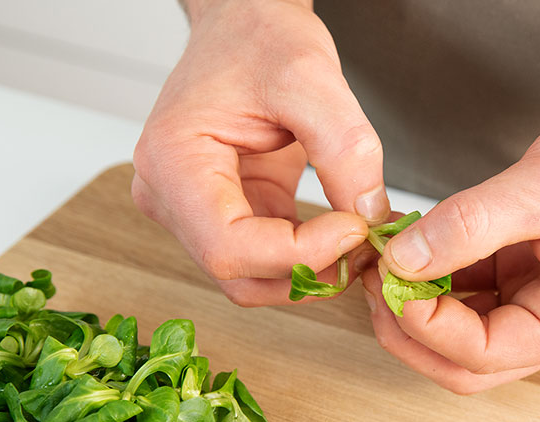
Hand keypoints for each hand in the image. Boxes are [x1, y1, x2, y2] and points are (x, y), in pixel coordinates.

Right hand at [132, 0, 388, 306]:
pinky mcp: (226, 213)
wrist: (247, 21)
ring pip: (255, 278)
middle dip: (309, 271)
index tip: (357, 229)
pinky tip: (348, 230)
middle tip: (368, 243)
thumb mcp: (312, 81)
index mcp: (172, 162)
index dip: (299, 254)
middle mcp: (169, 196)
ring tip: (363, 235)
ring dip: (313, 271)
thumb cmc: (260, 38)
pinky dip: (311, 255)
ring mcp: (193, 211)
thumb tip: (369, 219)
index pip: (230, 247)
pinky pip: (268, 257)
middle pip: (239, 274)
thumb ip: (345, 151)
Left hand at [361, 87, 539, 392]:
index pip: (485, 355)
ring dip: (420, 300)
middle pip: (468, 360)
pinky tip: (412, 244)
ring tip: (386, 256)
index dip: (425, 326)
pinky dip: (438, 272)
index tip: (388, 280)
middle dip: (413, 326)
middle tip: (374, 280)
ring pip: (465, 330)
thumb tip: (402, 260)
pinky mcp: (532, 275)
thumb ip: (468, 225)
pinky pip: (473, 290)